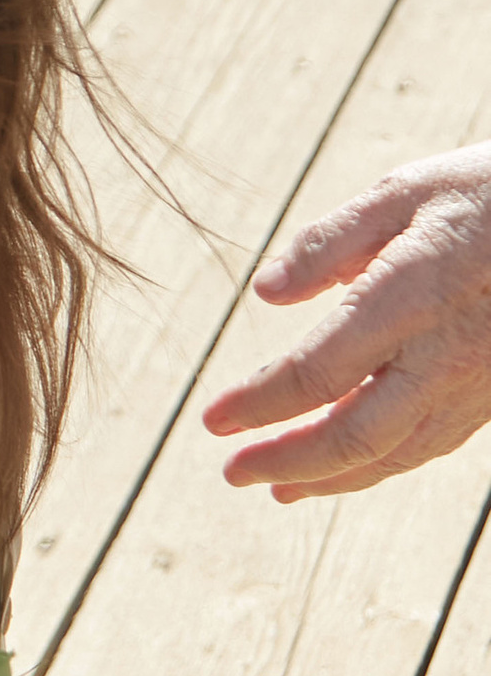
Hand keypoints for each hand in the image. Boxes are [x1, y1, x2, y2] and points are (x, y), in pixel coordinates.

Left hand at [203, 145, 490, 497]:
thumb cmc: (489, 193)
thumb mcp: (405, 190)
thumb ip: (330, 242)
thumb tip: (267, 290)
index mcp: (410, 299)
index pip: (316, 374)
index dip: (258, 403)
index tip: (213, 418)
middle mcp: (444, 356)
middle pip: (352, 436)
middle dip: (285, 461)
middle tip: (231, 472)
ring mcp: (475, 384)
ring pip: (394, 454)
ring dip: (328, 477)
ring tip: (278, 485)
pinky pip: (430, 445)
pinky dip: (380, 465)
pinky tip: (349, 466)